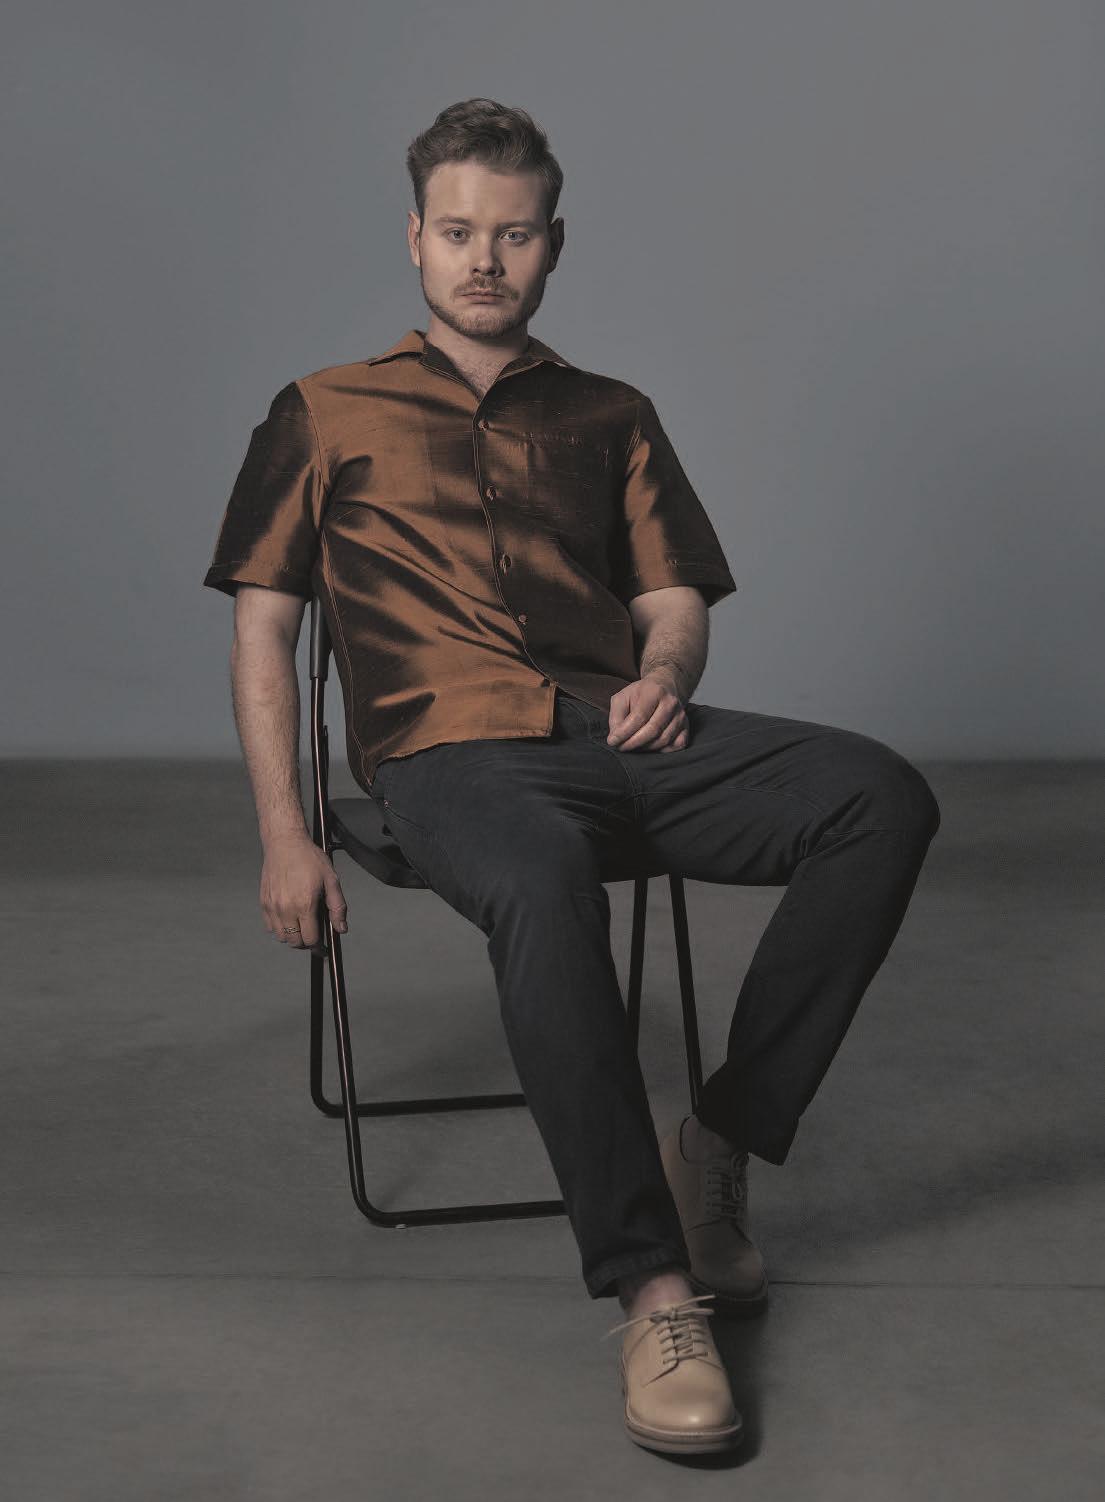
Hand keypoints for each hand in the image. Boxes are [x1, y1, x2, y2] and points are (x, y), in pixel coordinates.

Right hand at [260, 834, 347, 955]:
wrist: (284, 843)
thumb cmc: (309, 858)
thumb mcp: (331, 880)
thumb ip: (338, 907)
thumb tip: (341, 929)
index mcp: (304, 904)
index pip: (310, 939)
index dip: (319, 947)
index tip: (324, 948)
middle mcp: (285, 908)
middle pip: (295, 942)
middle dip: (306, 943)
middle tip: (314, 935)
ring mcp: (272, 906)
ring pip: (281, 937)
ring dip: (293, 936)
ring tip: (302, 926)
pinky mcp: (264, 902)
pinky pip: (270, 927)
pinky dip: (280, 928)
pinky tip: (290, 918)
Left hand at [606, 673, 690, 752]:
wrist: (663, 687)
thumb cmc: (640, 694)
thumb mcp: (622, 698)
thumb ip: (615, 717)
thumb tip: (615, 738)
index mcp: (654, 691)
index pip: (639, 717)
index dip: (624, 732)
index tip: (612, 742)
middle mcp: (671, 703)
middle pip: (652, 730)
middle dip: (633, 743)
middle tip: (621, 747)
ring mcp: (681, 715)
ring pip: (663, 740)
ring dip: (645, 748)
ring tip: (633, 746)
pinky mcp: (686, 726)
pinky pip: (677, 745)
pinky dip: (663, 750)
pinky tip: (651, 746)